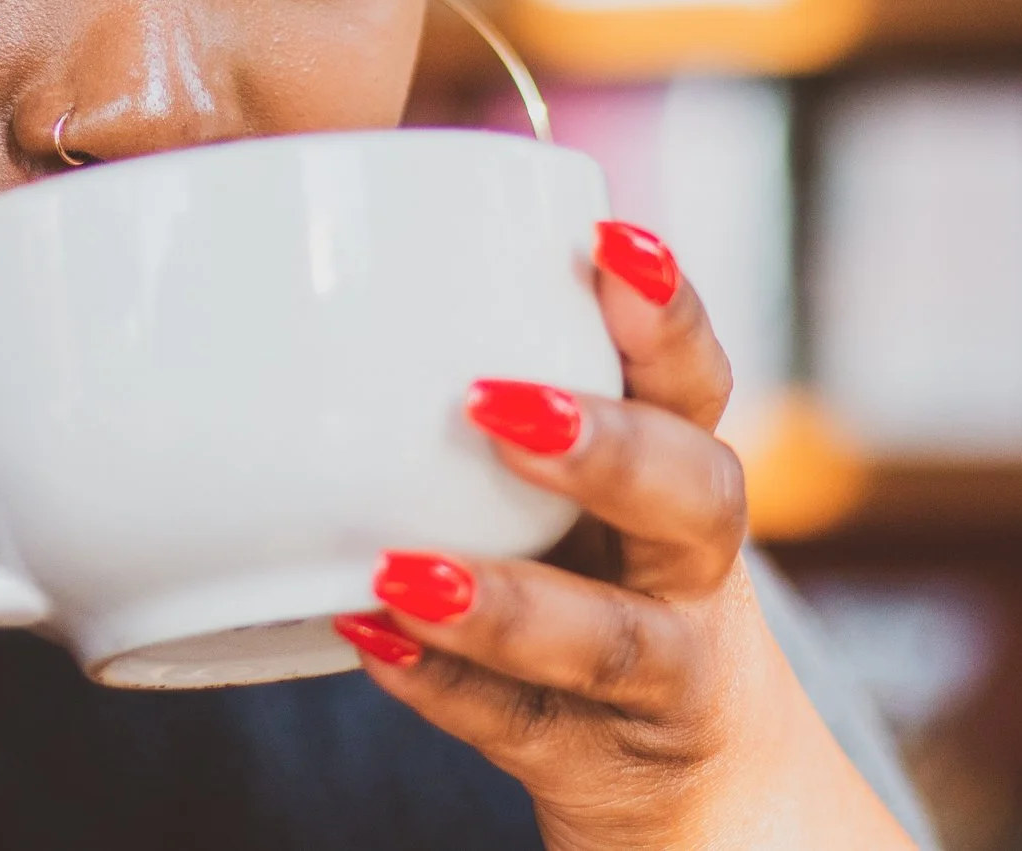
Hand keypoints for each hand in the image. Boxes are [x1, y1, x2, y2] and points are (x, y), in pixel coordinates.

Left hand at [336, 222, 916, 850]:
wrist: (696, 788)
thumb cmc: (598, 582)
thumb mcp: (583, 488)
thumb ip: (508, 390)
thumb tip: (326, 266)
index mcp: (681, 470)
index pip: (695, 375)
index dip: (665, 307)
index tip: (609, 233)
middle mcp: (690, 567)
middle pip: (694, 496)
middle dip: (605, 443)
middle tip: (492, 400)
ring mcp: (658, 676)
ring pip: (614, 639)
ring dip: (508, 601)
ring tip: (405, 567)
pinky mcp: (599, 765)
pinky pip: (524, 734)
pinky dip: (447, 690)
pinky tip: (369, 644)